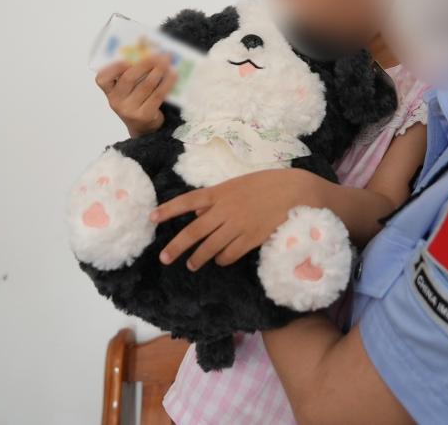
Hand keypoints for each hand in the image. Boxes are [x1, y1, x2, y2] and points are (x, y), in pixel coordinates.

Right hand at [96, 54, 177, 136]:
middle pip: (129, 78)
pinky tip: (174, 74)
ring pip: (146, 85)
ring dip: (159, 70)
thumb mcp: (128, 90)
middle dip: (145, 63)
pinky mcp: (145, 115)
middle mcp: (117, 102)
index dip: (113, 67)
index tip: (127, 58)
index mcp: (109, 93)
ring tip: (168, 60)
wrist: (144, 128)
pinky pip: (158, 94)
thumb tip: (147, 48)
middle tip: (158, 54)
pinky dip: (167, 82)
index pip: (102, 79)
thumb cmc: (136, 101)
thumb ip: (132, 73)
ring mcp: (130, 110)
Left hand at [151, 169, 323, 269]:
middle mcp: (225, 210)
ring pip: (210, 247)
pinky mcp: (251, 239)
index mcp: (220, 192)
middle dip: (176, 246)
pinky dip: (222, 259)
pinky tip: (220, 260)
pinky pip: (229, 254)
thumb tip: (196, 214)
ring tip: (191, 264)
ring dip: (198, 258)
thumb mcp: (239, 184)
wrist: (296, 192)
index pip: (187, 201)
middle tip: (164, 258)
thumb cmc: (268, 183)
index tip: (152, 218)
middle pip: (194, 232)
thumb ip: (217, 198)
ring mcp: (238, 226)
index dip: (168, 210)